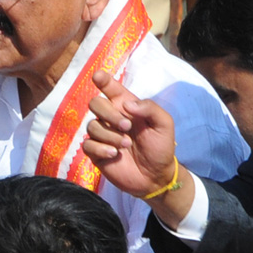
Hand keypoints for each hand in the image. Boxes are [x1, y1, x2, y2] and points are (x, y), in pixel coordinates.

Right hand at [83, 71, 178, 198]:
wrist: (155, 176)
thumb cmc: (160, 147)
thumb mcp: (164, 124)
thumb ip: (150, 108)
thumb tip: (127, 104)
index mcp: (126, 107)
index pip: (110, 88)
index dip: (103, 80)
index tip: (98, 76)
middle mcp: (111, 118)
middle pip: (95, 103)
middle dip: (109, 113)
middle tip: (127, 127)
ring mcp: (102, 135)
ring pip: (91, 126)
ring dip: (110, 135)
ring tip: (125, 145)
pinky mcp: (96, 152)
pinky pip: (88, 145)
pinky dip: (101, 148)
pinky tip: (114, 154)